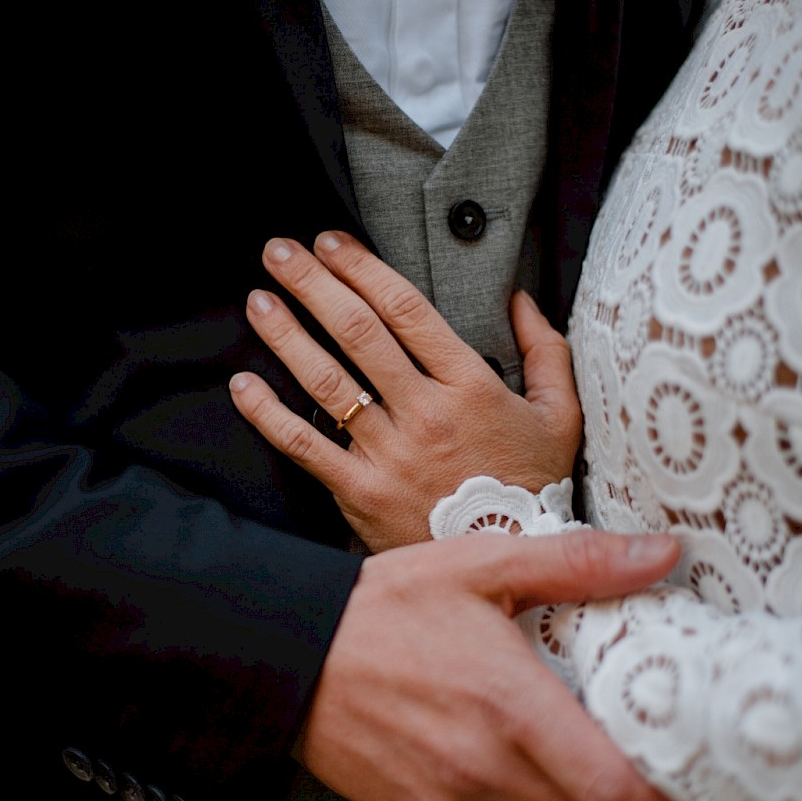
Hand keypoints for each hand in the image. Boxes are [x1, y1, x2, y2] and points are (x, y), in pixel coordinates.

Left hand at [229, 232, 580, 550]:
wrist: (514, 558)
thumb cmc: (533, 487)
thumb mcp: (559, 416)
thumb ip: (545, 351)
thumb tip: (520, 298)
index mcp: (470, 386)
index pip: (405, 310)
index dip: (362, 268)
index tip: (332, 242)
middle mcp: (425, 413)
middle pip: (358, 333)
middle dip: (313, 284)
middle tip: (280, 252)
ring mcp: (390, 454)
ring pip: (326, 381)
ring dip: (286, 334)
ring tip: (259, 300)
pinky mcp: (361, 492)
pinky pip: (305, 446)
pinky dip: (268, 414)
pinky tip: (242, 384)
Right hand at [306, 531, 732, 800]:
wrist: (286, 650)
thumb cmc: (379, 607)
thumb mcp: (480, 566)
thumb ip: (576, 564)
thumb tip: (658, 555)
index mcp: (510, 706)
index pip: (612, 795)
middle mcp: (483, 769)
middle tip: (638, 778)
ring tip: (557, 755)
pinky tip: (498, 760)